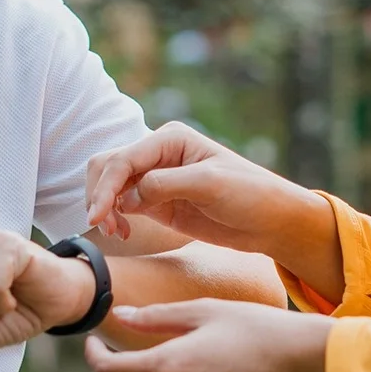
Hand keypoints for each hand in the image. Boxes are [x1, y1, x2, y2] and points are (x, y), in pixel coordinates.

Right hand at [84, 123, 340, 295]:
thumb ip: (166, 185)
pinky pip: (122, 205)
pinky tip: (123, 232)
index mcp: (170, 139)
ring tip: (116, 231)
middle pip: (108, 166)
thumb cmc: (249, 193)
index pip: (124, 158)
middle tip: (106, 225)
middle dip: (99, 194)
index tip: (99, 215)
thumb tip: (126, 197)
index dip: (106, 186)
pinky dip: (114, 217)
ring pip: (110, 186)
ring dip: (104, 207)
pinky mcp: (157, 203)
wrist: (271, 221)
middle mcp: (157, 155)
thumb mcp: (210, 184)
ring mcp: (155, 179)